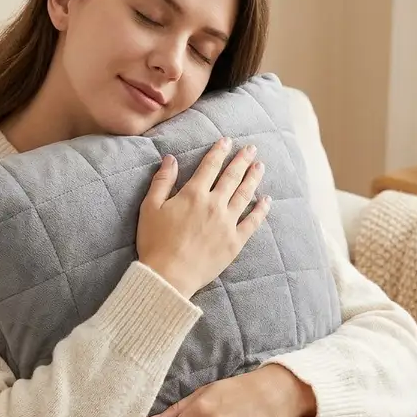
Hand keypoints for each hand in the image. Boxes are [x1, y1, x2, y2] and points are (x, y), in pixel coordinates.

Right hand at [136, 138, 270, 298]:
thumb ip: (162, 181)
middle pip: (232, 177)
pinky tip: (266, 201)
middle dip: (242, 160)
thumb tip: (171, 159)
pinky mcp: (235, 242)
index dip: (219, 151)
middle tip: (251, 149)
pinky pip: (252, 222)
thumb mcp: (150, 208)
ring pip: (245, 195)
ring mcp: (227, 223)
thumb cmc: (155, 242)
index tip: (227, 141)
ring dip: (254, 178)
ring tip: (260, 167)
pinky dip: (261, 210)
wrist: (169, 275)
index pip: (210, 166)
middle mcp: (214, 204)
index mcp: (193, 194)